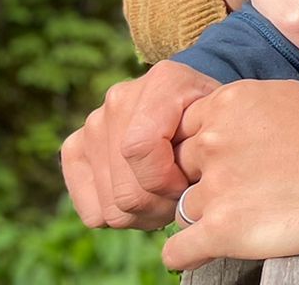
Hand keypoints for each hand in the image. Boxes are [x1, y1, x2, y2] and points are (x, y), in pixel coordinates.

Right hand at [61, 59, 219, 228]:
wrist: (188, 102)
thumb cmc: (210, 118)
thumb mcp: (223, 124)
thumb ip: (208, 148)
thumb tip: (185, 193)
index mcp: (162, 82)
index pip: (140, 148)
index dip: (167, 181)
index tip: (189, 185)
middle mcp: (119, 99)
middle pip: (126, 189)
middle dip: (161, 206)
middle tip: (179, 200)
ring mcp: (92, 124)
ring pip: (112, 208)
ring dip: (143, 215)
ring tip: (164, 198)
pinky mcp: (75, 149)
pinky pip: (93, 212)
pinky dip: (120, 217)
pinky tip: (142, 197)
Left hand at [161, 81, 298, 270]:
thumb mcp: (285, 97)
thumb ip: (244, 110)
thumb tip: (231, 123)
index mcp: (227, 104)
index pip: (186, 129)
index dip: (203, 148)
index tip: (222, 160)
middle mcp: (213, 141)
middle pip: (180, 169)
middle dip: (203, 179)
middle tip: (239, 186)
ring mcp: (215, 187)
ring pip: (183, 209)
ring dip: (207, 214)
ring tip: (244, 214)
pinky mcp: (221, 229)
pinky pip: (178, 250)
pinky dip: (188, 253)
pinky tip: (206, 248)